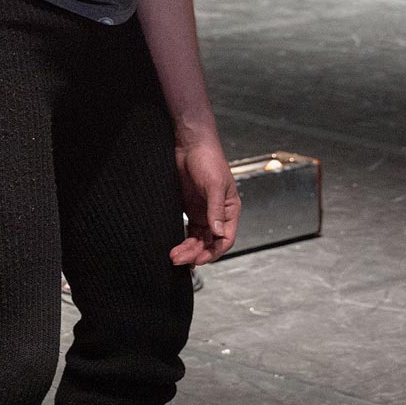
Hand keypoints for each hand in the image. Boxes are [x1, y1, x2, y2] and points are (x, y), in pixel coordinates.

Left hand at [170, 135, 240, 266]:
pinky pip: (189, 231)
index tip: (199, 259)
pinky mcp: (191, 210)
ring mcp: (204, 213)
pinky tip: (176, 247)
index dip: (214, 251)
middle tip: (180, 259)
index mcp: (230, 210)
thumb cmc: (208, 159)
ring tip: (174, 256)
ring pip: (198, 240)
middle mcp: (218, 215)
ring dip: (188, 249)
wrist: (190, 145)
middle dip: (196, 253)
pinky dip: (183, 240)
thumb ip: (216, 209)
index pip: (226, 239)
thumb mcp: (214, 184)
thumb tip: (218, 232)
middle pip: (210, 243)